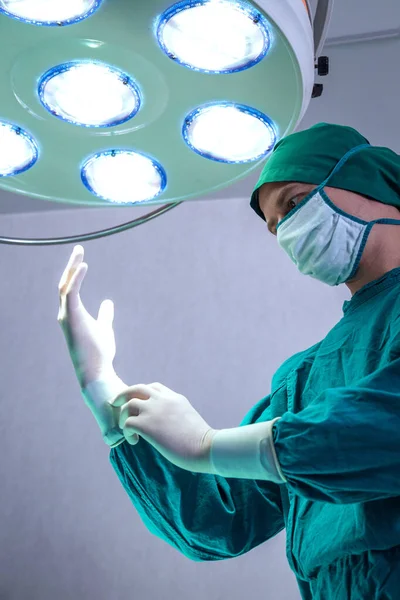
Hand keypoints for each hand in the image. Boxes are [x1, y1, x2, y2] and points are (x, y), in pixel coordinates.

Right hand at [58, 245, 116, 387]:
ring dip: (72, 269)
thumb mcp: (105, 328)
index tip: (82, 259)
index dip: (74, 273)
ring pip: (65, 286)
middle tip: (79, 250)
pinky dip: (76, 279)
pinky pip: (71, 293)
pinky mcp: (72, 318)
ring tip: (80, 253)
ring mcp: (67, 316)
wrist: (96, 371)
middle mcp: (65, 314)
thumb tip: (107, 302)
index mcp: (72, 315)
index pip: (70, 289)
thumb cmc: (100, 353)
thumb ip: (105, 315)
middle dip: (71, 266)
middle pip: (64, 284)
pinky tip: (83, 266)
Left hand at [110, 383, 215, 471]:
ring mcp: (153, 411)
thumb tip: (172, 422)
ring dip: (124, 417)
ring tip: (128, 430)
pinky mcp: (147, 425)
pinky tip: (134, 441)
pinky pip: (127, 423)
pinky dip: (127, 432)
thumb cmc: (202, 439)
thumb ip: (177, 413)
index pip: (154, 387)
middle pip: (136, 389)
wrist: (206, 447)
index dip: (143, 394)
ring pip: (128, 405)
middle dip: (123, 395)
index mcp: (174, 397)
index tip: (140, 405)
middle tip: (115, 404)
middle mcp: (162, 400)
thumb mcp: (189, 417)